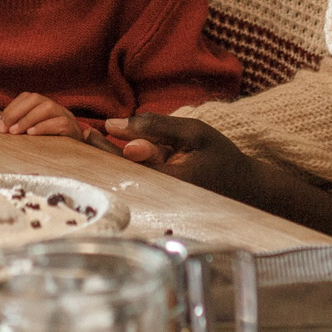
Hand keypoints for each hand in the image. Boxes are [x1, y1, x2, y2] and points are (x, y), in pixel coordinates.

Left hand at [0, 92, 98, 139]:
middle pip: (36, 99)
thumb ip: (21, 127)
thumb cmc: (52, 145)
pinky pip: (59, 123)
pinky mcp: (73, 129)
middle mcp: (56, 108)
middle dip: (16, 112)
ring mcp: (66, 117)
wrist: (81, 157)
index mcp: (46, 107)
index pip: (28, 97)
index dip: (12, 108)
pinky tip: (31, 134)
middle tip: (4, 129)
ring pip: (48, 107)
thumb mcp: (36, 134)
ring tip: (15, 132)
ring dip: (27, 119)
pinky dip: (43, 127)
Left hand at [107, 115, 331, 234]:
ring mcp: (160, 203)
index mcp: (167, 179)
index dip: (105, 146)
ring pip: (127, 179)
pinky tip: (116, 154)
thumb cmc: (222, 158)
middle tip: (84, 135)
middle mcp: (159, 196)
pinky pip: (139, 184)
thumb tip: (119, 128)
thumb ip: (158, 130)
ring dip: (109, 161)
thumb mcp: (194, 134)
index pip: (126, 161)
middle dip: (101, 153)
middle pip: (120, 174)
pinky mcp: (164, 203)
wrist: (248, 191)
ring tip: (92, 141)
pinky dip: (126, 168)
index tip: (91, 129)